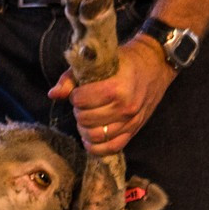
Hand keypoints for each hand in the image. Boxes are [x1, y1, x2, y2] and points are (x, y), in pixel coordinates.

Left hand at [49, 37, 175, 155]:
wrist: (155, 65)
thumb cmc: (124, 61)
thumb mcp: (99, 63)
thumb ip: (72, 78)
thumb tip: (53, 94)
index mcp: (116, 88)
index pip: (81, 101)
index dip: (75, 96)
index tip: (79, 92)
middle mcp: (125, 107)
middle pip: (86, 120)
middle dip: (79, 112)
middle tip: (83, 105)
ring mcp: (131, 121)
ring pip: (96, 136)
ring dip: (85, 129)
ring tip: (86, 118)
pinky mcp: (134, 130)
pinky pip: (112, 148)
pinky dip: (96, 147)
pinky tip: (90, 138)